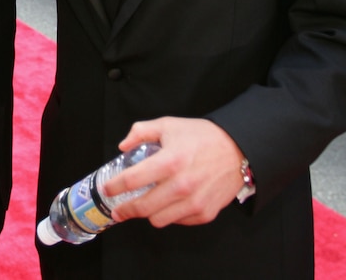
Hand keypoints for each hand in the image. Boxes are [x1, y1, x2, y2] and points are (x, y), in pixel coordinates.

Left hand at [101, 117, 244, 227]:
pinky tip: (170, 202)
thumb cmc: (203, 137)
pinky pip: (177, 221)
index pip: (132, 180)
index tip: (107, 189)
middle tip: (119, 209)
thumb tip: (123, 146)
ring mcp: (194, 203)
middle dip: (125, 210)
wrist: (238, 150)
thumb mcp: (169, 125)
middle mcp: (181, 185)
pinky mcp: (205, 213)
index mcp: (170, 161)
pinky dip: (170, 214)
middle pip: (142, 207)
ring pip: (158, 220)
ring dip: (148, 213)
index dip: (114, 187)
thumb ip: (141, 132)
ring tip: (146, 204)